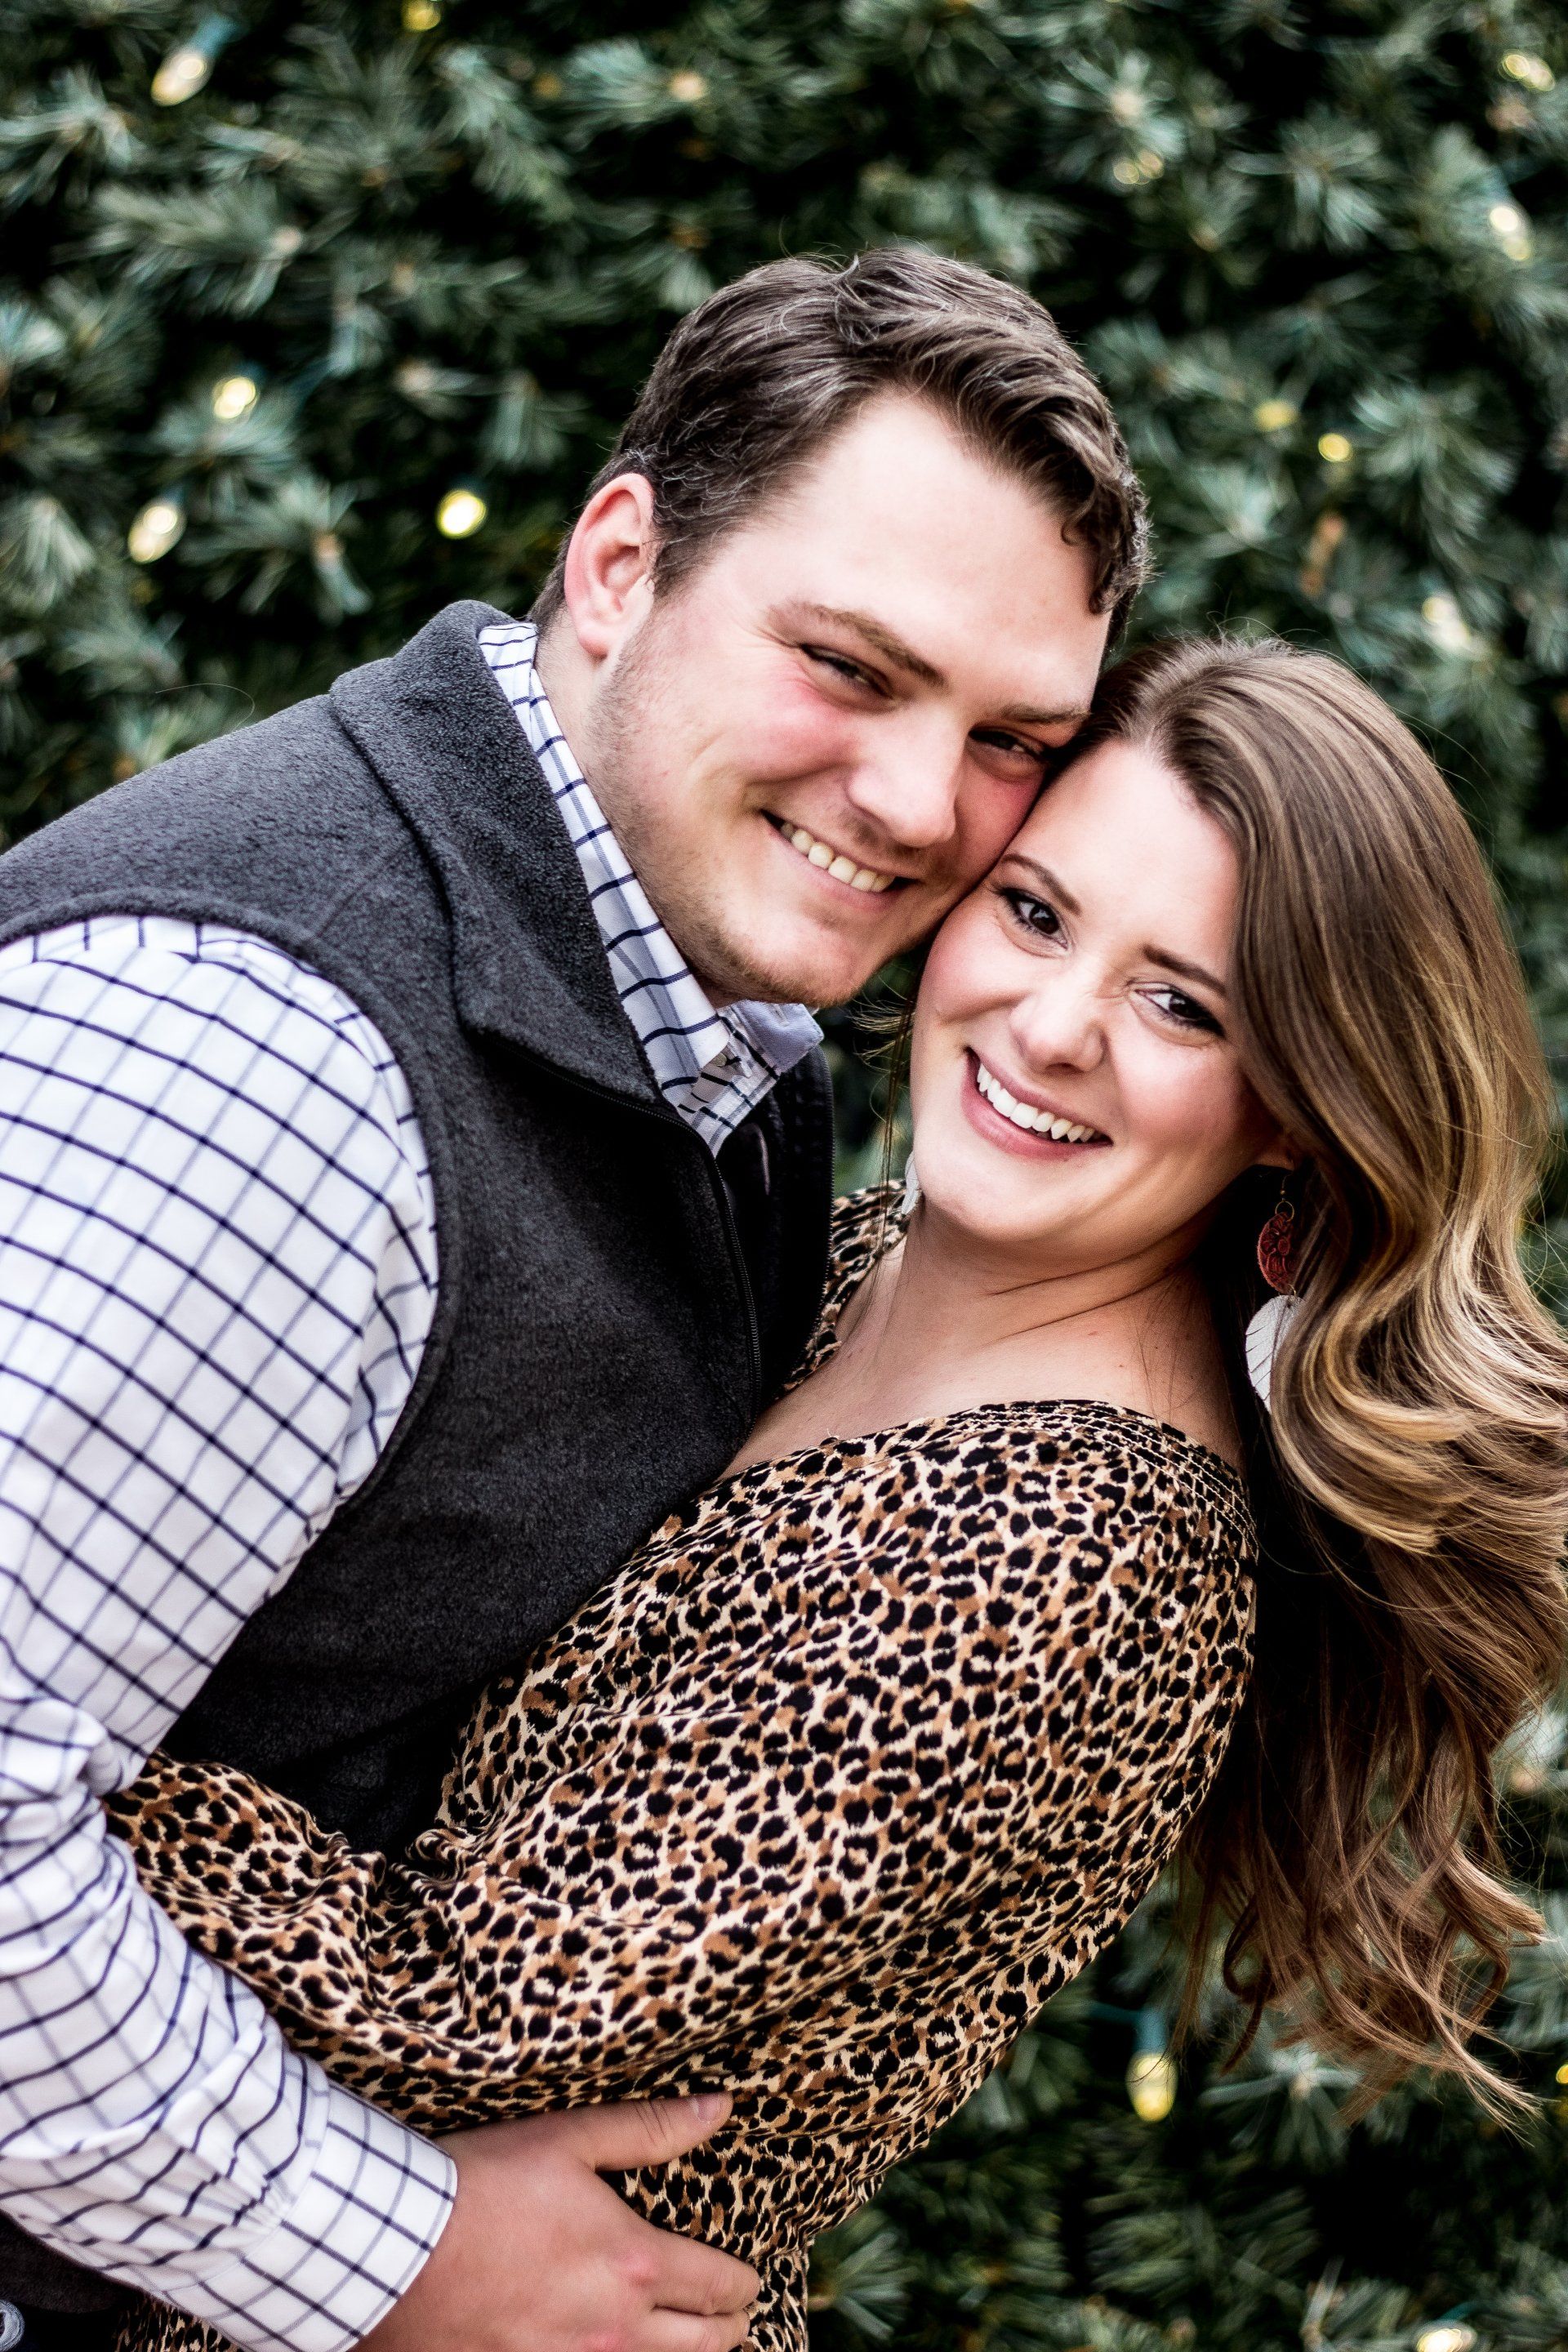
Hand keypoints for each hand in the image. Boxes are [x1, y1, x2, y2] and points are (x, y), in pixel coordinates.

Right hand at [361, 2094, 757, 2351]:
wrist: (393, 2248)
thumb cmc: (481, 2185)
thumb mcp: (568, 2139)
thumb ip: (649, 2129)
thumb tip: (719, 2107)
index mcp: (635, 2263)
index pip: (721, 2286)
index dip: (743, 2284)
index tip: (747, 2280)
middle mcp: (617, 2329)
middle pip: (706, 2346)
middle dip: (727, 2329)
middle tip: (731, 2319)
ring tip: (691, 2348)